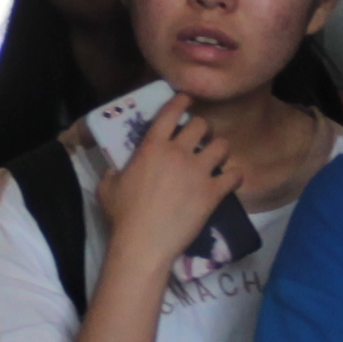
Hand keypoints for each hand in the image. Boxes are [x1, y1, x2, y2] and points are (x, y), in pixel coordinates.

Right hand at [93, 98, 236, 284]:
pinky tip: (231, 180)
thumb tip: (115, 171)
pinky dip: (235, 176)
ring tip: (216, 158)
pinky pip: (234, 175)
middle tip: (200, 139)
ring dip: (220, 149)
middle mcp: (178, 152)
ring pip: (222, 145)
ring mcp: (198, 171)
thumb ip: (113, 173)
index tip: (187, 99)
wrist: (144, 243)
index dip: (181, 101)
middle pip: (201, 125)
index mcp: (152, 147)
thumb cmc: (123, 215)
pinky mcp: (213, 192)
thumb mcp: (108, 188)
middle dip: (203, 129)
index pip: (170, 113)